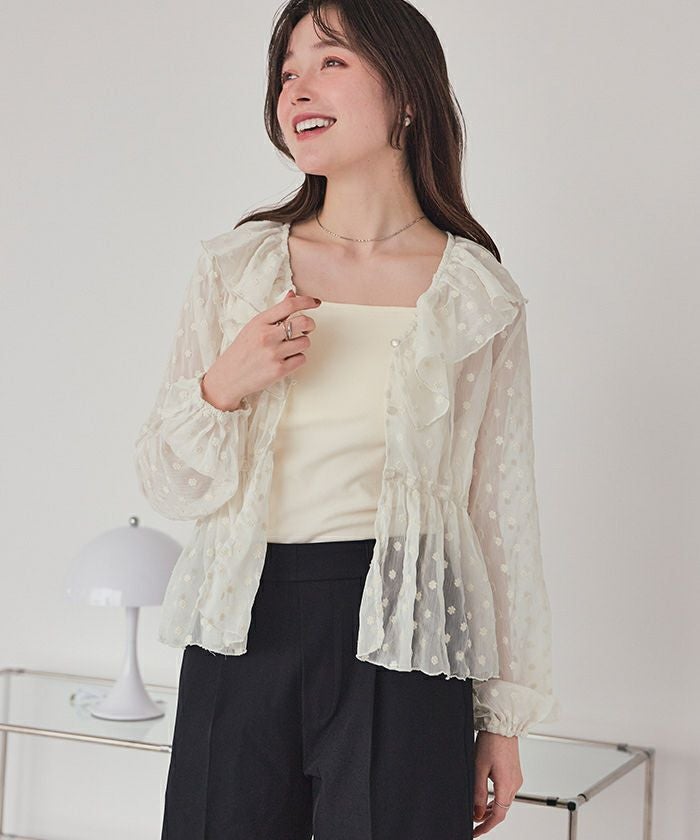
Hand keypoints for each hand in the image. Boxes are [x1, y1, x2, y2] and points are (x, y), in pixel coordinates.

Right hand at [201, 290, 320, 409]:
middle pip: (303, 322)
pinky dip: (298, 359)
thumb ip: (275, 313)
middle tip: (306, 329)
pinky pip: (302, 359)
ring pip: (305, 342)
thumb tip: (292, 295)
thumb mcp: (254, 327)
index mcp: (260, 322)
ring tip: (289, 348)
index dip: (306, 301)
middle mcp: (267, 336)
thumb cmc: (242, 350)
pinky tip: (286, 359)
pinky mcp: (279, 370)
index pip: (289, 305)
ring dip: (301, 344)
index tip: (315, 302)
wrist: (229, 377)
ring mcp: (273, 354)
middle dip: (310, 325)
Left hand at [472, 731, 522, 836]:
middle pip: (502, 810)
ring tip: (479, 812)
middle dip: (488, 819)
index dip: (486, 827)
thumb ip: (478, 793)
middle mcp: (514, 784)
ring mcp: (516, 779)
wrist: (502, 725)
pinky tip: (488, 797)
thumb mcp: (478, 769)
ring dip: (493, 809)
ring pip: (505, 802)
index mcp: (506, 786)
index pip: (498, 816)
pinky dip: (497, 799)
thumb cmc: (491, 742)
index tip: (475, 832)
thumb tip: (477, 814)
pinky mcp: (515, 773)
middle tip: (475, 823)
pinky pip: (507, 792)